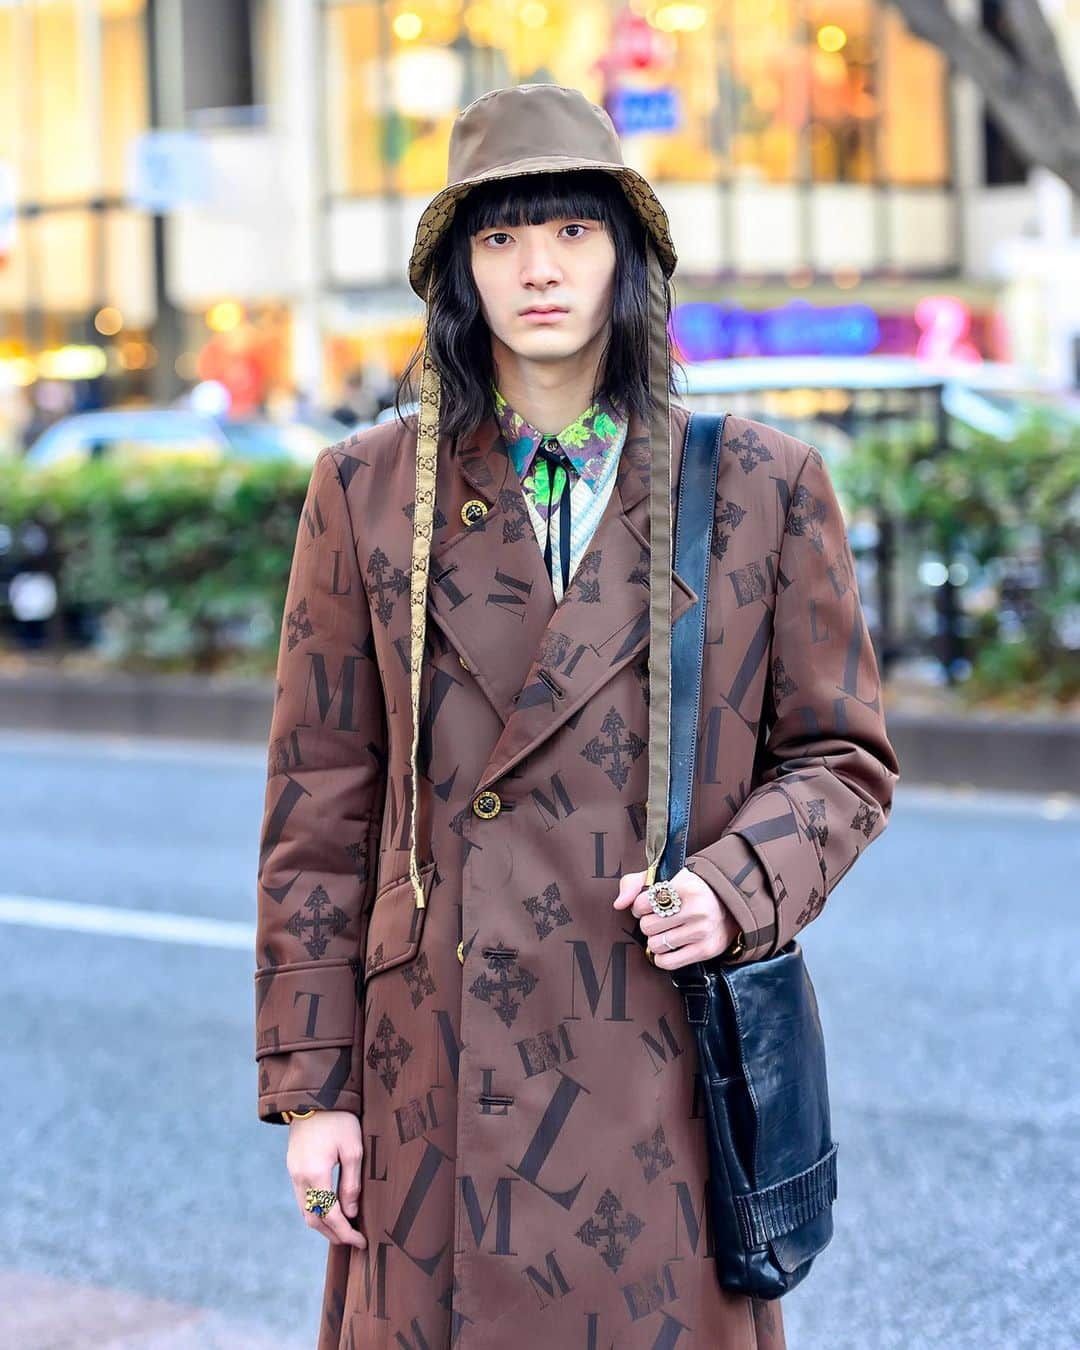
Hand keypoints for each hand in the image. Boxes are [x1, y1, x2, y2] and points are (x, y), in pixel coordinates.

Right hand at [286, 1109, 367, 1248]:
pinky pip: (302, 1198)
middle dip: (333, 1235)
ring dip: (323, 1225)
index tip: (361, 1242)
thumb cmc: (339, 1119)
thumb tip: (350, 1214)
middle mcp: (300, 1178)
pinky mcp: (293, 1167)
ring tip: (344, 1229)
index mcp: (316, 1174)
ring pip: (305, 1211)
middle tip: (353, 1240)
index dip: (346, 1233)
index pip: (330, 1216)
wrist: (314, 1095)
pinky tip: (331, 1210)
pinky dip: (316, 1210)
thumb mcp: (353, 1149)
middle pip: (313, 1220)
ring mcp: (293, 1173)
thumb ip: (351, 1183)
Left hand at [613, 866, 739, 969]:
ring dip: (656, 939)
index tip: (648, 905)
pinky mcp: (705, 950)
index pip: (641, 904)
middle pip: (647, 926)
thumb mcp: (665, 877)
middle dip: (648, 923)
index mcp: (686, 887)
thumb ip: (634, 883)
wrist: (728, 905)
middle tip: (659, 919)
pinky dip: (662, 957)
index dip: (639, 906)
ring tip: (666, 931)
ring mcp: (702, 932)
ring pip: (655, 945)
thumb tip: (619, 905)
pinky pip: (667, 962)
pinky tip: (668, 947)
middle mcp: (696, 909)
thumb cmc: (690, 890)